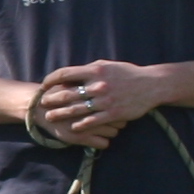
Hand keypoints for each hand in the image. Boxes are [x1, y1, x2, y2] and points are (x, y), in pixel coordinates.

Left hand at [34, 62, 151, 147]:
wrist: (151, 85)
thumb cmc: (127, 74)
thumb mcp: (108, 66)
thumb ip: (90, 70)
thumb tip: (71, 74)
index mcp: (96, 71)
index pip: (66, 73)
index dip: (52, 79)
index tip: (44, 84)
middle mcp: (98, 85)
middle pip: (68, 93)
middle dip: (52, 98)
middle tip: (42, 103)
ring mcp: (106, 101)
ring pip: (77, 109)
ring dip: (61, 113)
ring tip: (49, 117)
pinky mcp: (113, 113)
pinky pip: (92, 121)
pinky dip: (80, 125)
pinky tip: (72, 127)